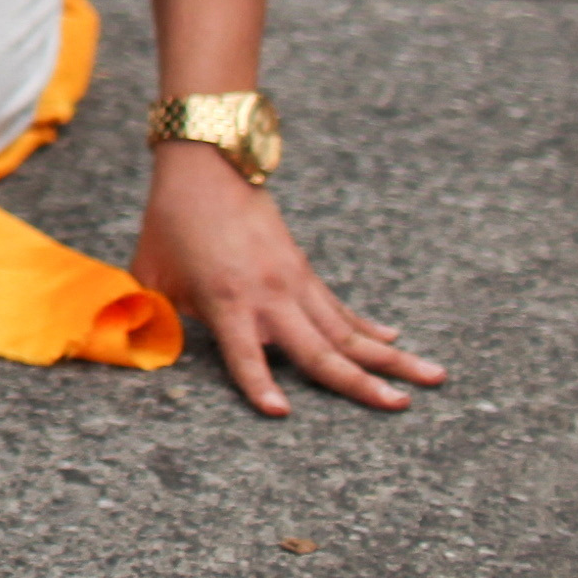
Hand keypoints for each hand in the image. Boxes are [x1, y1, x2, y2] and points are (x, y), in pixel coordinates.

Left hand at [129, 144, 441, 416]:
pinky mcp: (304, 270)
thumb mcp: (151, 270)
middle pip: (320, 349)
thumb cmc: (172, 220)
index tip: (280, 413)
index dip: (259, 383)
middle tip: (400, 406)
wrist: (207, 163)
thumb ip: (153, 313)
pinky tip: (396, 343)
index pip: (244, 353)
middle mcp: (268, 295)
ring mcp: (293, 282)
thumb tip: (144, 345)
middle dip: (362, 381)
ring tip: (434, 377)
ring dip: (391, 356)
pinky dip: (369, 327)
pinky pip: (341, 308)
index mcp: (225, 299)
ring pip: (348, 331)